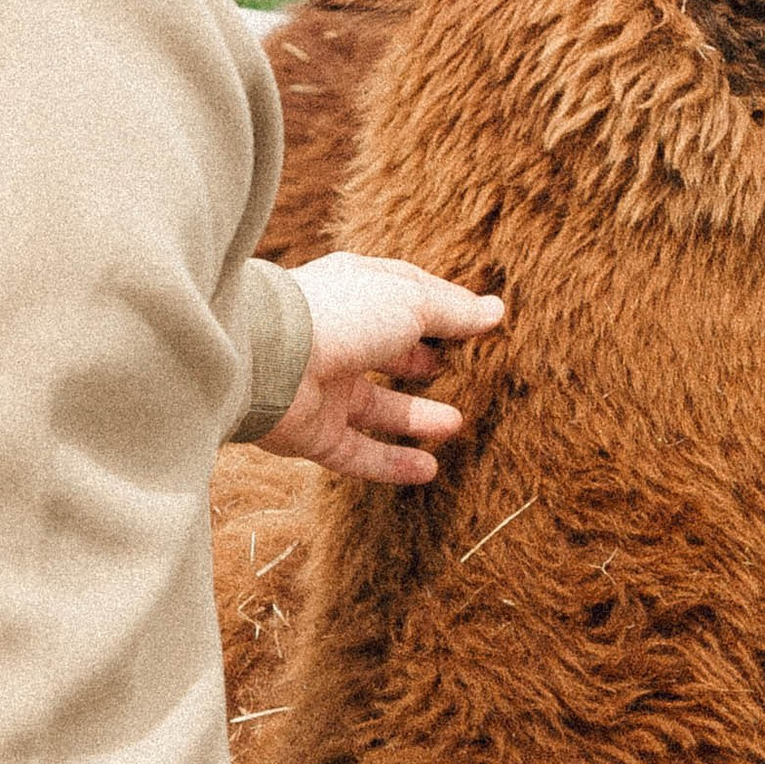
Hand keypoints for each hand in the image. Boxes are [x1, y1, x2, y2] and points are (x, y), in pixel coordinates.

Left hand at [262, 253, 503, 485]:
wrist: (269, 359)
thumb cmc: (343, 313)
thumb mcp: (411, 301)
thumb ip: (453, 312)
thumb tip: (495, 311)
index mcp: (358, 293)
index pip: (407, 298)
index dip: (443, 311)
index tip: (481, 326)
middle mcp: (341, 339)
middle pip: (391, 355)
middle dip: (426, 365)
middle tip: (467, 376)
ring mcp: (325, 387)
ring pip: (378, 408)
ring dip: (418, 417)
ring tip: (457, 424)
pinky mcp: (314, 433)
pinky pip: (358, 453)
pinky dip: (392, 463)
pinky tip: (430, 470)